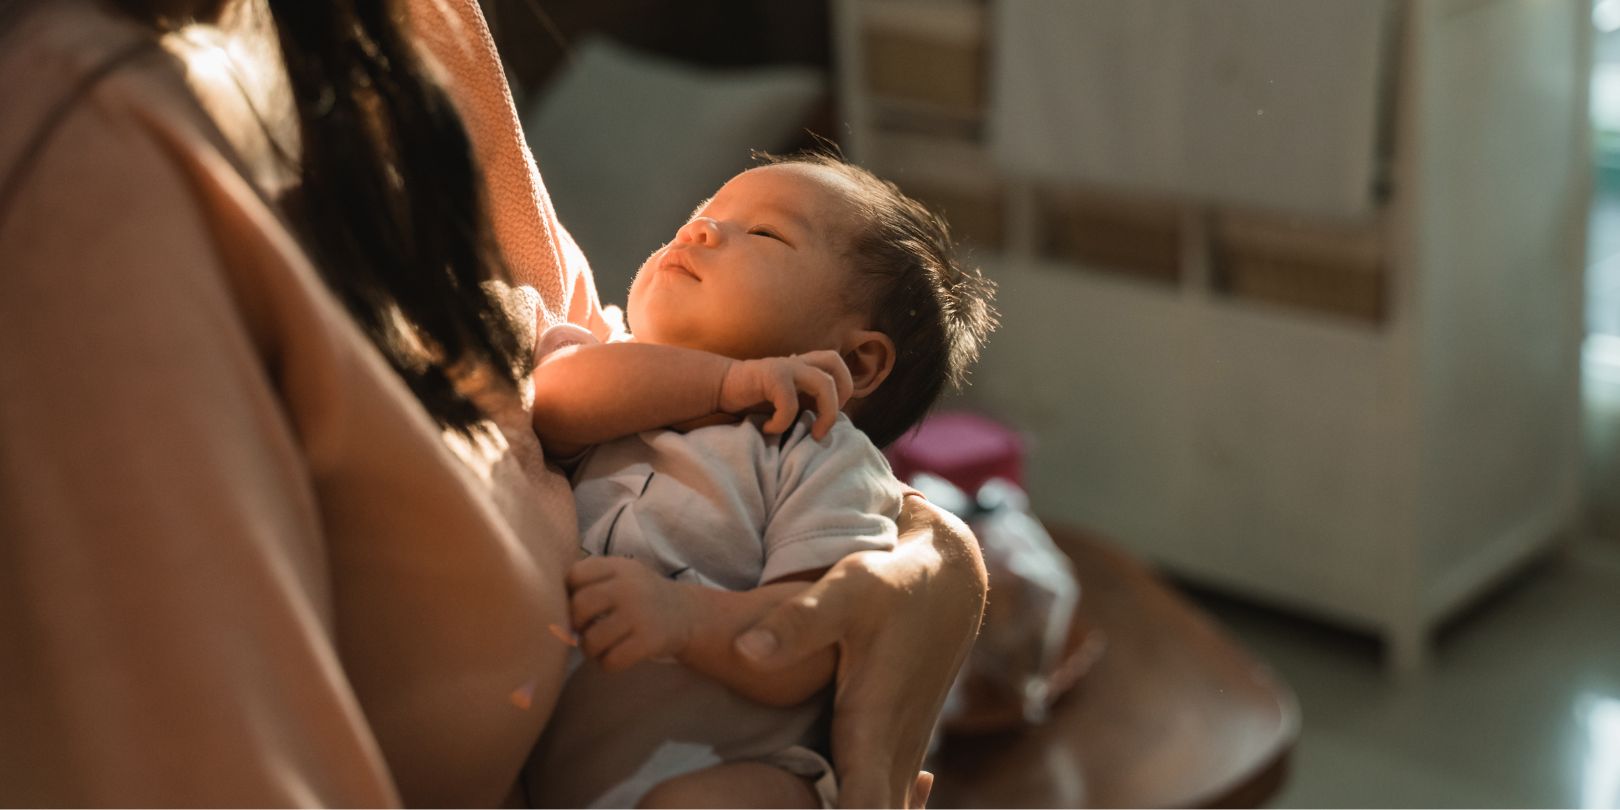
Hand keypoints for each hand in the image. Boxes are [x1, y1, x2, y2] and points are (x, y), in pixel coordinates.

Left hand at [566, 556, 694, 671]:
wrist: (687, 614)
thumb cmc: (641, 596)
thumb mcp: (622, 574)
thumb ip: (591, 579)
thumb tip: (546, 602)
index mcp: (618, 567)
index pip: (574, 576)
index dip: (568, 594)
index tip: (578, 605)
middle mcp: (628, 587)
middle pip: (579, 607)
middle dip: (575, 624)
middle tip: (583, 630)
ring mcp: (640, 614)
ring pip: (592, 640)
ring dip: (589, 649)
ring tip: (597, 647)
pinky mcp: (649, 641)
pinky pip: (610, 661)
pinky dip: (606, 664)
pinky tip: (613, 657)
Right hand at [718, 351, 853, 438]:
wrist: (718, 389)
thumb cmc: (752, 400)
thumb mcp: (786, 401)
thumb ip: (806, 402)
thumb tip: (828, 424)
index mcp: (803, 366)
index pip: (836, 364)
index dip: (844, 387)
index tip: (827, 414)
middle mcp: (797, 362)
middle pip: (835, 363)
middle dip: (843, 394)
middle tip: (827, 421)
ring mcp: (785, 367)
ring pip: (824, 382)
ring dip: (826, 413)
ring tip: (813, 433)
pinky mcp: (771, 376)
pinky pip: (790, 402)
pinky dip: (783, 422)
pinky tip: (769, 429)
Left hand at [731, 496, 986, 807]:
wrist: (952, 580)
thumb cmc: (895, 584)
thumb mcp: (848, 590)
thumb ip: (797, 623)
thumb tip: (744, 652)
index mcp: (875, 726)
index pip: (866, 808)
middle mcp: (891, 749)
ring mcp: (900, 751)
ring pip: (881, 808)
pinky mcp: (898, 743)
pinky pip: (883, 797)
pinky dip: (866, 808)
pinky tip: (838, 804)